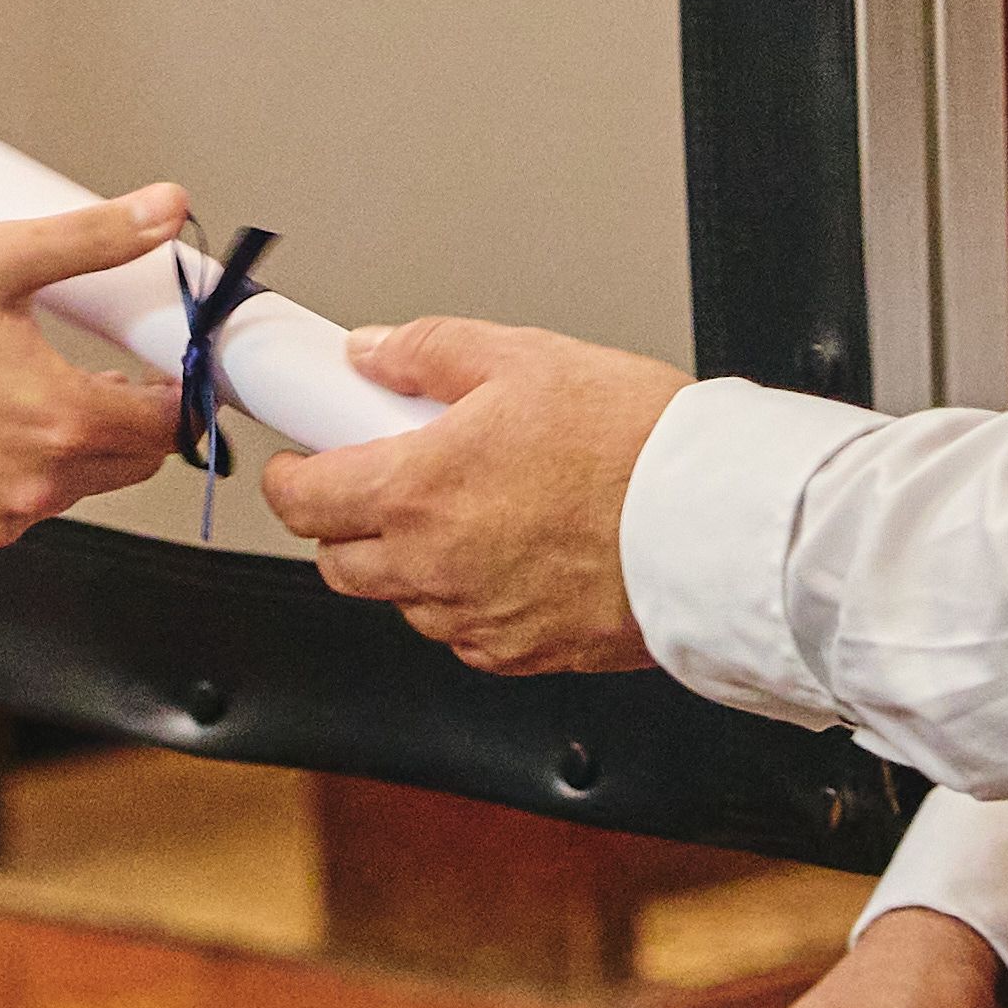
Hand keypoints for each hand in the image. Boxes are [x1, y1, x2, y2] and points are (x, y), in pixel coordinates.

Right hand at [0, 189, 191, 560]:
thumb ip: (94, 238)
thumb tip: (166, 209)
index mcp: (57, 418)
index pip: (168, 423)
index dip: (178, 390)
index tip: (165, 366)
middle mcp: (34, 486)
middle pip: (131, 461)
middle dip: (127, 419)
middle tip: (94, 373)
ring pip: (75, 489)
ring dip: (70, 449)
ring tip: (22, 393)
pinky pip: (16, 512)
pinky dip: (15, 479)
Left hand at [257, 316, 688, 674]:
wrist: (717, 523)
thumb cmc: (637, 443)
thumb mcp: (524, 357)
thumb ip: (428, 351)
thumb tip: (371, 353)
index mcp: (418, 492)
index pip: (302, 503)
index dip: (289, 478)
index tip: (301, 459)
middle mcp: (435, 569)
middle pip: (338, 565)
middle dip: (342, 523)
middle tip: (378, 480)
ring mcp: (478, 621)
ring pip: (401, 603)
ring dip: (406, 564)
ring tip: (463, 511)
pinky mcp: (525, 655)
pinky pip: (464, 634)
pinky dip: (465, 600)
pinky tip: (508, 555)